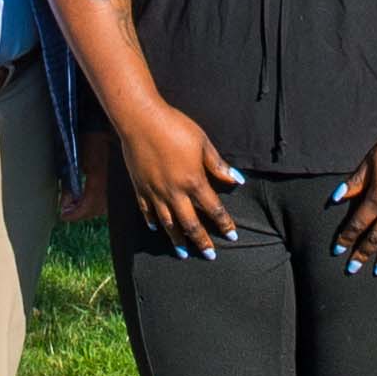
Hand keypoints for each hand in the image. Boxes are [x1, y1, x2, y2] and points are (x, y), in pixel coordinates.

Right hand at [113, 103, 242, 256]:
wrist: (141, 120)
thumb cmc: (175, 126)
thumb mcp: (202, 142)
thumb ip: (217, 164)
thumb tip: (236, 180)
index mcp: (193, 181)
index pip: (213, 208)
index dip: (224, 223)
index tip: (233, 236)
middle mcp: (174, 192)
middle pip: (191, 224)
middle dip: (202, 241)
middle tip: (210, 255)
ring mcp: (155, 192)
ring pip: (168, 223)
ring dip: (177, 240)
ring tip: (183, 253)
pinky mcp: (140, 187)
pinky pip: (147, 211)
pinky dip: (153, 222)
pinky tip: (156, 229)